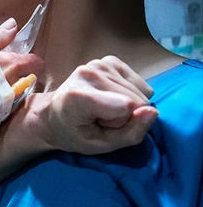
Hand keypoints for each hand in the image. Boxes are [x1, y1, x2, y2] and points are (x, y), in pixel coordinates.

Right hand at [0, 18, 43, 151]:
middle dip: (11, 76)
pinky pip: (3, 110)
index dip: (23, 59)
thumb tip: (11, 25)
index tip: (9, 59)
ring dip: (1, 92)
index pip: (33, 61)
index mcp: (9, 65)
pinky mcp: (1, 122)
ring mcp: (10, 106)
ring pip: (12, 94)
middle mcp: (15, 86)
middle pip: (24, 78)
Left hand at [20, 56, 156, 154]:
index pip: (126, 106)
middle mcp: (88, 73)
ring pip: (142, 93)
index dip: (122, 123)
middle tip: (101, 119)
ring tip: (103, 109)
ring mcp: (99, 64)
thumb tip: (152, 112)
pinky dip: (130, 94)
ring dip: (128, 105)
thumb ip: (131, 133)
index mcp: (78, 96)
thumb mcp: (101, 145)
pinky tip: (110, 97)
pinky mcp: (110, 61)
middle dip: (126, 115)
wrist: (53, 114)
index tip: (100, 125)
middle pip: (137, 101)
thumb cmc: (75, 133)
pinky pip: (140, 83)